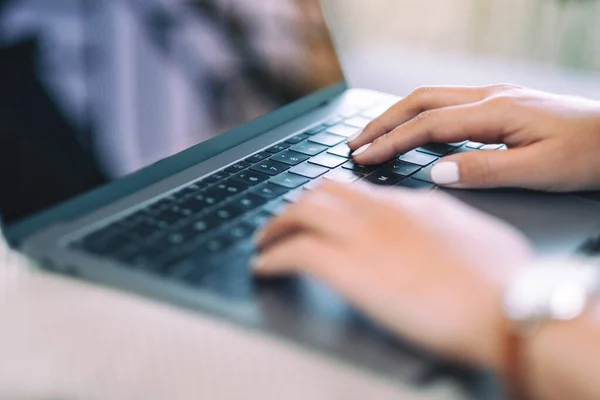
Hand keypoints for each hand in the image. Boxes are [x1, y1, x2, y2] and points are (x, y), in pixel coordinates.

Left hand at [253, 181, 532, 369]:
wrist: (507, 305)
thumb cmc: (504, 281)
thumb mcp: (477, 238)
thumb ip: (448, 227)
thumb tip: (437, 230)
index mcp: (414, 203)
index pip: (359, 192)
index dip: (334, 202)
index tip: (322, 214)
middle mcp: (383, 211)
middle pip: (323, 193)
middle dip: (298, 207)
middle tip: (286, 223)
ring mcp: (363, 235)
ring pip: (301, 213)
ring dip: (276, 228)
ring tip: (266, 242)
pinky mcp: (347, 267)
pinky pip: (294, 253)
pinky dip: (272, 258)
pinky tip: (264, 267)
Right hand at [348, 85, 599, 190]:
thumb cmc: (587, 154)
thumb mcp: (539, 170)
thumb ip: (485, 170)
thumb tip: (436, 172)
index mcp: (496, 111)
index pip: (428, 125)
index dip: (391, 141)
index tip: (364, 157)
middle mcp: (491, 97)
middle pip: (420, 102)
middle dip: (383, 121)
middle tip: (355, 142)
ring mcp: (496, 96)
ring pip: (432, 98)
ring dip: (398, 116)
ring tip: (374, 135)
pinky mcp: (502, 104)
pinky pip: (448, 104)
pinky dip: (420, 116)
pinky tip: (414, 131)